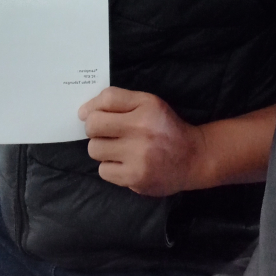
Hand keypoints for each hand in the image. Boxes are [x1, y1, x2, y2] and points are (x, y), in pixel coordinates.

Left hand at [78, 87, 205, 196]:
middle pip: (94, 125)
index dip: (92, 106)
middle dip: (94, 129)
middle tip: (105, 133)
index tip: (90, 114)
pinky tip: (125, 164)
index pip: (108, 98)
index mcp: (147, 106)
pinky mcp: (135, 177)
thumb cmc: (166, 127)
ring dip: (102, 149)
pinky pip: (104, 171)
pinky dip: (110, 167)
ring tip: (118, 149)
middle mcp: (142, 129)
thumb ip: (119, 101)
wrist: (193, 158)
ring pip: (95, 149)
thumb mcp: (149, 104)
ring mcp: (138, 155)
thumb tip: (83, 112)